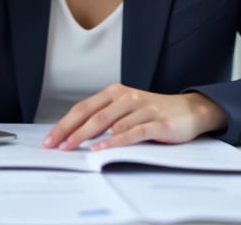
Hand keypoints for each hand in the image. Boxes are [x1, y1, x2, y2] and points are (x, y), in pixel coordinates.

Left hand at [41, 83, 227, 150]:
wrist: (190, 110)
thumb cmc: (154, 112)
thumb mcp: (127, 109)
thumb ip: (105, 117)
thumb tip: (75, 134)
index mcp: (116, 93)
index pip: (83, 108)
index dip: (64, 123)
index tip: (50, 138)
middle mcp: (127, 98)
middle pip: (93, 115)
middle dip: (70, 131)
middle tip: (55, 146)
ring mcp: (143, 109)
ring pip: (110, 123)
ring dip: (88, 136)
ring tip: (72, 147)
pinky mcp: (158, 123)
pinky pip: (133, 132)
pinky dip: (115, 141)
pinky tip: (103, 148)